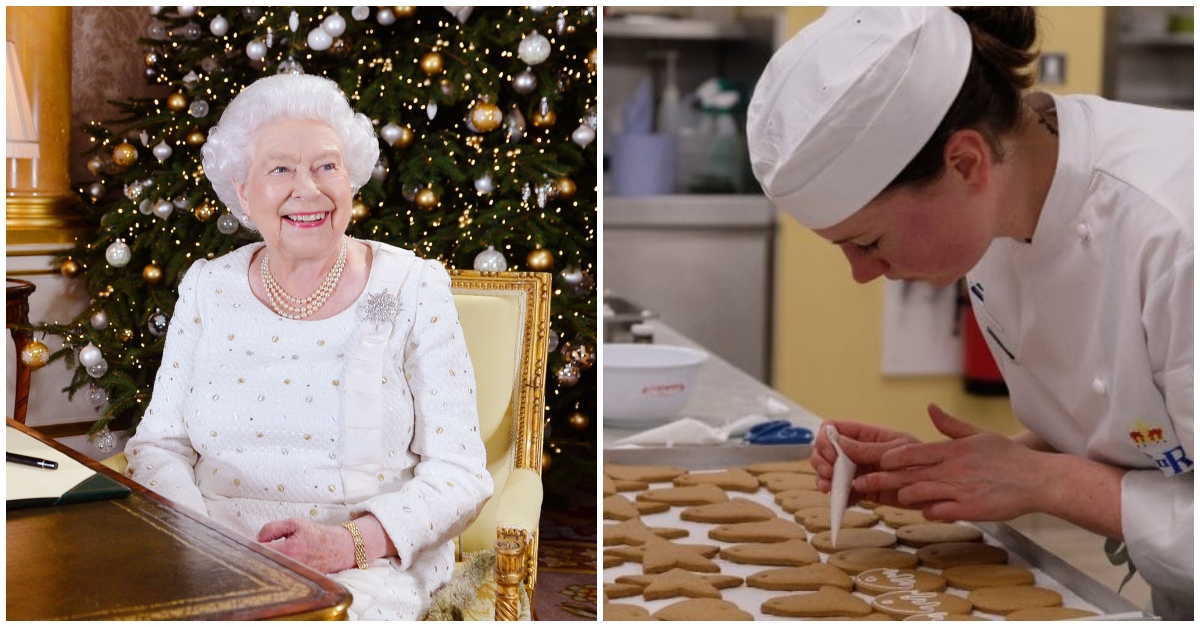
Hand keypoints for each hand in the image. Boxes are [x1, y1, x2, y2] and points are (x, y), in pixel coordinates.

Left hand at [257, 518, 355, 573]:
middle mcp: (291, 566)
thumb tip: (255, 538)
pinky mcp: (296, 581)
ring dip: (264, 563)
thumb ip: (272, 528)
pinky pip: (277, 576)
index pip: (260, 551)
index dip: (251, 546)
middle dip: (256, 556)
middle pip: (261, 564)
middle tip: (256, 549)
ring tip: (267, 555)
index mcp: (290, 550)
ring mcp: (293, 575)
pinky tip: (276, 563)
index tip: (248, 543)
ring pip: (268, 572)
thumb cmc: (318, 535)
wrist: (339, 548)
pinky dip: (273, 569)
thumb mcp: (295, 524)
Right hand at [812, 419, 919, 506]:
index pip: (834, 427)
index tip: (832, 454)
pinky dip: (838, 497)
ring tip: (829, 488)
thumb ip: (868, 448)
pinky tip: (840, 500)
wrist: (937, 490)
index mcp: (867, 435)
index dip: (826, 439)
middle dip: (821, 461)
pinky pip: (842, 492)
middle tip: (829, 473)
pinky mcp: (863, 491)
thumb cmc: (924, 462)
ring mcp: (859, 471)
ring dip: (824, 479)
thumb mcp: (898, 450)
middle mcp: (858, 451)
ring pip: (829, 471)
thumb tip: (839, 441)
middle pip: (825, 450)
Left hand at [853, 404, 1043, 521]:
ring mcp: (959, 490)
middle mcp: (952, 469)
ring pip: (919, 494)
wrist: (1037, 480)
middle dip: (880, 479)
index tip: (875, 460)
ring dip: (904, 496)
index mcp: (952, 450)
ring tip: (892, 498)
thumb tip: (930, 408)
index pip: (912, 452)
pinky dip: (929, 511)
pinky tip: (925, 510)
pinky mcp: (969, 509)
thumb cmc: (1007, 457)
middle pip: (908, 474)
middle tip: (859, 482)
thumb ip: (950, 425)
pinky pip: (939, 512)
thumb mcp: (978, 435)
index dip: (891, 457)